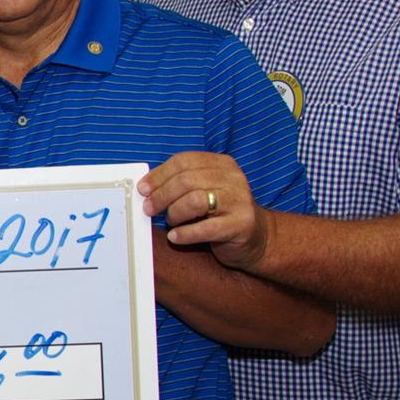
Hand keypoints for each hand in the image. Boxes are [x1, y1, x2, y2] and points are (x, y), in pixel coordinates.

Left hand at [137, 152, 271, 269]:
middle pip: (187, 180)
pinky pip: (206, 228)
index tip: (143, 189)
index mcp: (222, 164)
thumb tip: (145, 188)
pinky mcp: (241, 225)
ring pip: (196, 200)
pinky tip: (175, 237)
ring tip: (170, 222)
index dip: (159, 175)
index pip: (184, 161)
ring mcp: (240, 201)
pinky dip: (185, 234)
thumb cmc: (220, 214)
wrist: (257, 237)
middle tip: (149, 209)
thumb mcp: (204, 191)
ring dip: (175, 213)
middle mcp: (233, 179)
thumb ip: (181, 184)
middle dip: (162, 195)